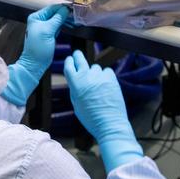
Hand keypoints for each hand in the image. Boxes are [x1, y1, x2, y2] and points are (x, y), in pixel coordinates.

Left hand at [23, 3, 69, 71]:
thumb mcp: (48, 31)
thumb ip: (57, 19)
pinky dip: (65, 25)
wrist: (35, 63)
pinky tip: (71, 25)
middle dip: (66, 14)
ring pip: (58, 19)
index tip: (73, 7)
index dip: (63, 7)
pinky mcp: (50, 34)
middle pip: (56, 13)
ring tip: (75, 20)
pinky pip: (58, 26)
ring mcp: (45, 27)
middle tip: (76, 14)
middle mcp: (40, 21)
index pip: (52, 8)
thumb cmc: (37, 48)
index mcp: (36, 17)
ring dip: (66, 20)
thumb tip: (65, 9)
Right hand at [63, 50, 141, 172]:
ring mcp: (99, 76)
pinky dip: (106, 77)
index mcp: (75, 84)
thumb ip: (75, 88)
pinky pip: (106, 72)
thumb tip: (76, 79)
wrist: (109, 124)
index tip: (70, 59)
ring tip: (98, 88)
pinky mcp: (111, 78)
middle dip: (77, 56)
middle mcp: (86, 77)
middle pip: (80, 59)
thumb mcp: (76, 103)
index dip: (69, 62)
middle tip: (77, 54)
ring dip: (95, 74)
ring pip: (95, 68)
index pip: (68, 66)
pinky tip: (106, 87)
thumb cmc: (91, 117)